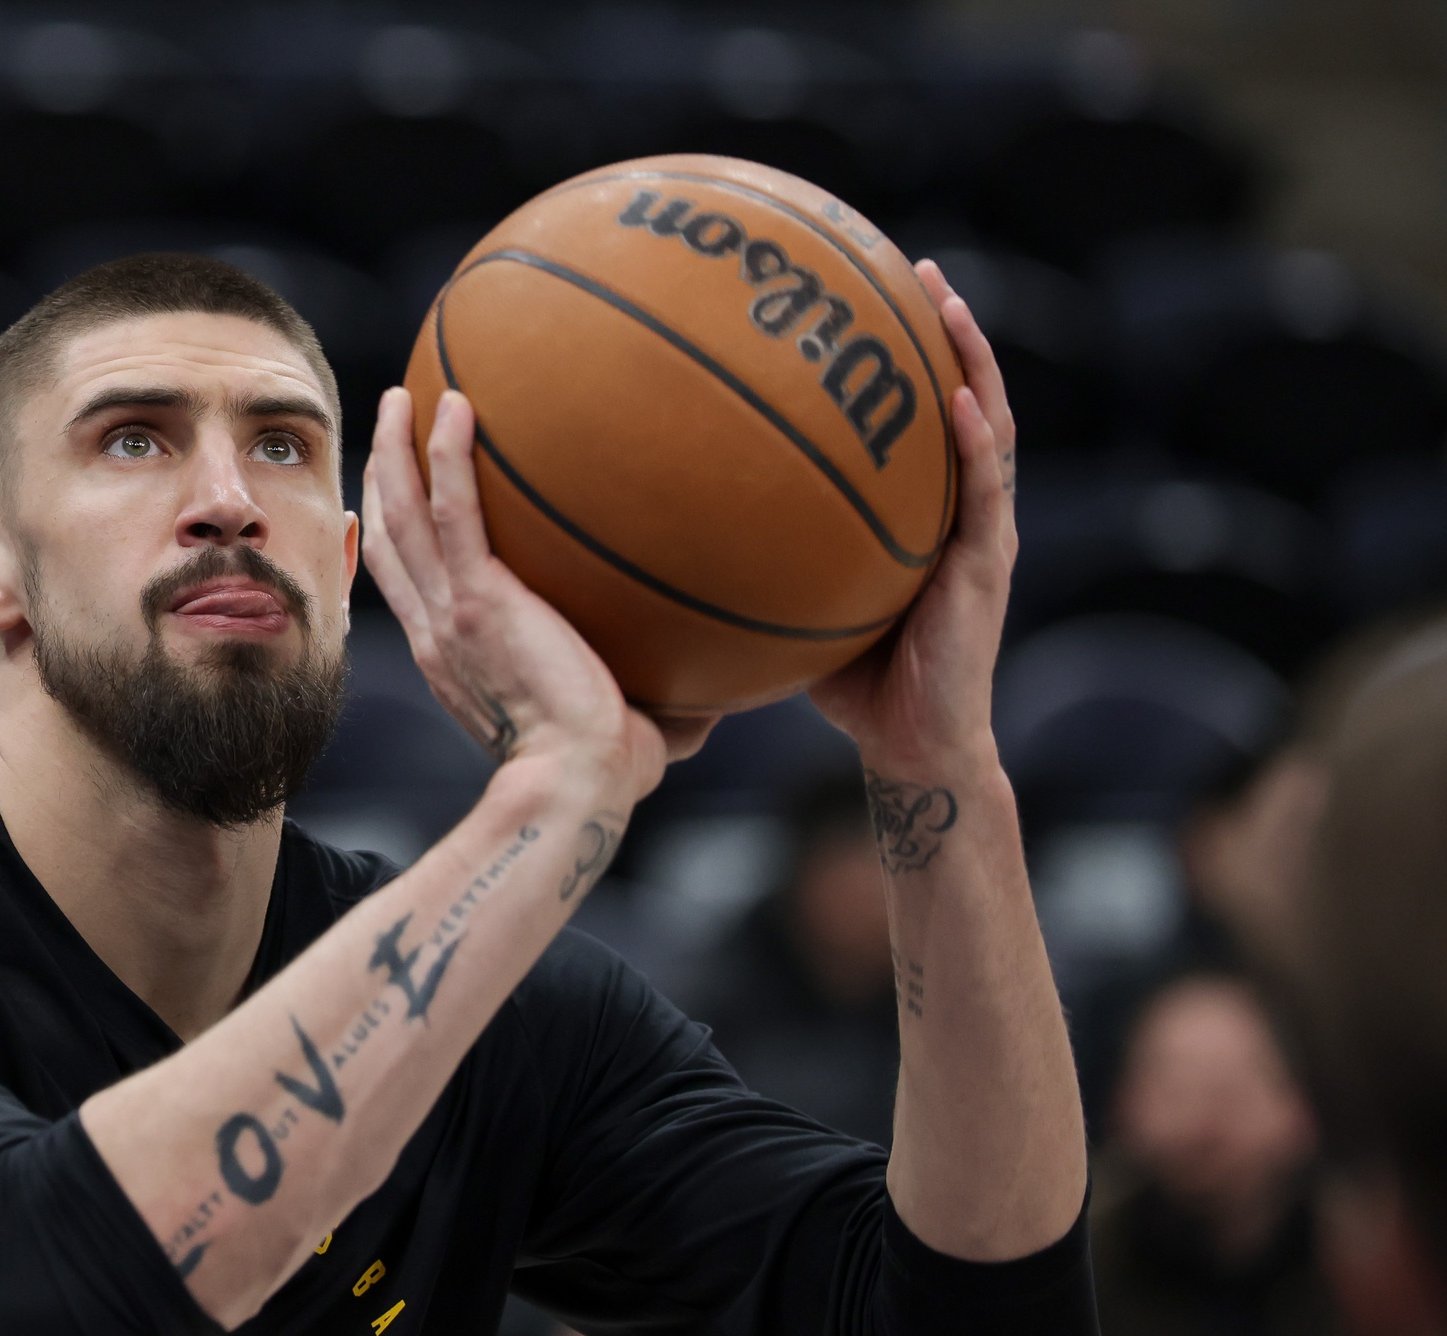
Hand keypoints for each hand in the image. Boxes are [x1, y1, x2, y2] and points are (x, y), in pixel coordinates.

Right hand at [361, 388, 711, 802]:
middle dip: (382, 480)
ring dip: (394, 452)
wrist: (576, 784)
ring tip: (401, 397)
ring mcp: (451, 612)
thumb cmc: (602, 774)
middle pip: (389, 539)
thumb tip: (717, 699)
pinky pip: (453, 511)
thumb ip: (654, 706)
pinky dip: (447, 456)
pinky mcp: (479, 599)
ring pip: (403, 515)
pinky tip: (455, 404)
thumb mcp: (618, 730)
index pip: (410, 586)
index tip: (398, 498)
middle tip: (391, 425)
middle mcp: (437, 631)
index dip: (395, 537)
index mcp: (454, 657)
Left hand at [807, 259, 1016, 773]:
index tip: (872, 292)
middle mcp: (961, 511)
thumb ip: (762, 555)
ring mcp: (982, 536)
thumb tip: (670, 523)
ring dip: (973, 364)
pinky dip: (975, 446)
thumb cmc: (853, 682)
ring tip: (949, 306)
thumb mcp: (800, 600)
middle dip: (947, 332)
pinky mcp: (986, 571)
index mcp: (925, 513)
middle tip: (917, 267)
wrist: (912, 745)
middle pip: (964, 398)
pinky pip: (985, 497)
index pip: (921, 418)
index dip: (908, 356)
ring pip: (989, 429)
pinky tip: (958, 405)